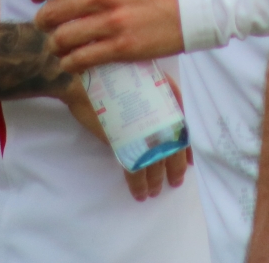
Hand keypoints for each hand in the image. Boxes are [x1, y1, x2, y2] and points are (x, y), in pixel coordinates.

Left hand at [31, 0, 181, 70]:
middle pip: (50, 14)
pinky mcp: (121, 47)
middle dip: (44, 23)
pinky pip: (82, 59)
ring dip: (56, 46)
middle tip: (49, 27)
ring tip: (60, 47)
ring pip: (62, 40)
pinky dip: (71, 63)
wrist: (193, 4)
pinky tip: (74, 63)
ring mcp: (110, 23)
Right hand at [55, 74, 190, 201]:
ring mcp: (143, 130)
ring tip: (154, 191)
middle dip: (175, 169)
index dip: (186, 149)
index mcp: (166, 98)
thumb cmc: (110, 76)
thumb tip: (169, 117)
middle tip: (174, 182)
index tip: (188, 163)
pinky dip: (138, 184)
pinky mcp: (125, 144)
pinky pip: (136, 170)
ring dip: (156, 180)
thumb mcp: (142, 78)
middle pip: (173, 149)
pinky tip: (138, 193)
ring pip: (156, 162)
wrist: (80, 81)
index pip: (183, 129)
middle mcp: (160, 115)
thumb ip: (159, 96)